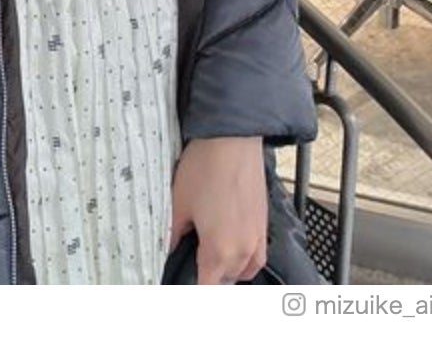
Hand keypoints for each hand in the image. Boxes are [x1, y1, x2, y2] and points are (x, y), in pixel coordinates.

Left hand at [170, 137, 267, 284]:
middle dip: (209, 280)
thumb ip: (172, 234)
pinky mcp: (264, 221)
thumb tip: (167, 250)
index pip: (207, 289)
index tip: (181, 288)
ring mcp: (258, 236)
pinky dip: (245, 256)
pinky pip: (257, 253)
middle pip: (227, 281)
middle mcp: (244, 250)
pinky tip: (230, 241)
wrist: (233, 139)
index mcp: (220, 251)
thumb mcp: (179, 202)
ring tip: (210, 258)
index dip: (193, 291)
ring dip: (229, 271)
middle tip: (191, 268)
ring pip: (245, 270)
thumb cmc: (205, 167)